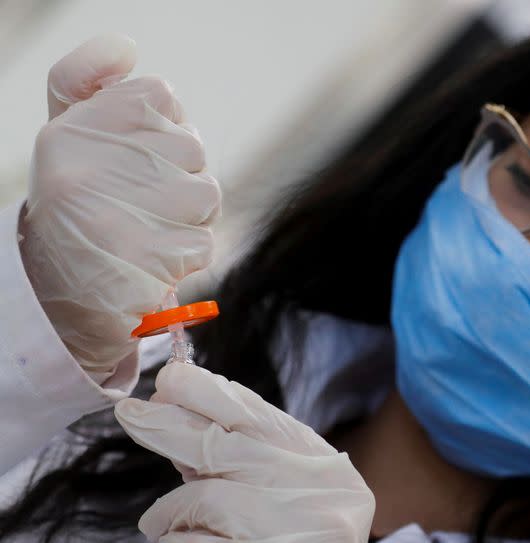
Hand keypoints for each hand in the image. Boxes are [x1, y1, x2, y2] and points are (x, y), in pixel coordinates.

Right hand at [20, 34, 220, 378]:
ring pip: (206, 193)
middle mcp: (92, 165)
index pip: (161, 93)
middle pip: (192, 145)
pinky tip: (154, 260)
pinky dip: (189, 254)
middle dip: (180, 177)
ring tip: (148, 232)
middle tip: (140, 204)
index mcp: (73, 130)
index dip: (163, 128)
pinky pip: (206, 241)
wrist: (67, 293)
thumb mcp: (71, 139)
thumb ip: (91, 85)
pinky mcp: (151, 258)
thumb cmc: (81, 206)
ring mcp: (121, 213)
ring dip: (190, 217)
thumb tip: (124, 46)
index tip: (135, 157)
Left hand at [115, 363, 374, 541]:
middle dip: (167, 425)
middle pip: (219, 446)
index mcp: (313, 460)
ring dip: (169, 510)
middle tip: (132, 413)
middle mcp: (301, 490)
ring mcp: (279, 528)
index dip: (204, 390)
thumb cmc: (309, 523)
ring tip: (164, 521)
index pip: (252, 412)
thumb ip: (247, 447)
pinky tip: (181, 539)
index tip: (169, 378)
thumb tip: (180, 410)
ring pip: (199, 499)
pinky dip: (177, 539)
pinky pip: (190, 542)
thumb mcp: (297, 475)